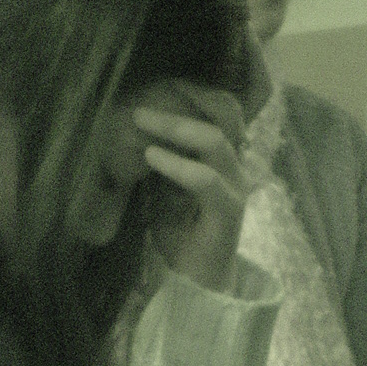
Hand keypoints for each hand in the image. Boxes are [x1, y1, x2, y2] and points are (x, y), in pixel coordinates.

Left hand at [133, 81, 246, 292]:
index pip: (221, 110)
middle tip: (143, 102)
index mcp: (222, 158)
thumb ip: (159, 157)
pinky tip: (152, 157)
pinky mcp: (229, 212)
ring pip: (216, 142)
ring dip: (177, 127)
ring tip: (142, 120)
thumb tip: (131, 126)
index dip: (195, 91)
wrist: (197, 284)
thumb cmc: (180, 234)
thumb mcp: (162, 187)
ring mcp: (235, 188)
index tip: (160, 81)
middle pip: (223, 116)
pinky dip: (178, 165)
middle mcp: (234, 167)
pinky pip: (207, 180)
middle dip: (182, 102)